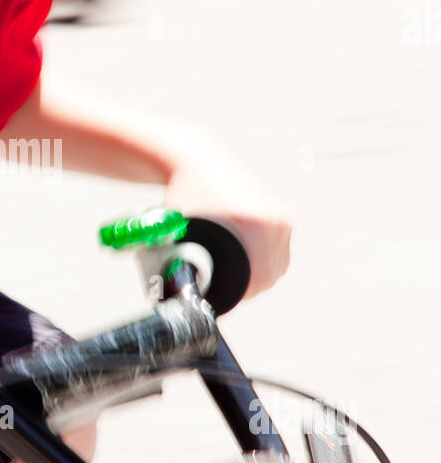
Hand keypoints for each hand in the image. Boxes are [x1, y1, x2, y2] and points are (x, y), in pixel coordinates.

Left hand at [163, 145, 291, 301]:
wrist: (197, 162)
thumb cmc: (183, 197)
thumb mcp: (179, 231)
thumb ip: (181, 265)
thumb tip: (183, 301)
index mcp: (252, 224)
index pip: (258, 279)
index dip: (240, 295)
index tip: (222, 297)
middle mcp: (272, 219)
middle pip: (270, 275)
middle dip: (249, 289)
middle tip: (226, 291)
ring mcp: (281, 216)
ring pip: (279, 265)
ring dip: (261, 276)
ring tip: (238, 280)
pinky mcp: (283, 214)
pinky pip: (282, 250)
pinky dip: (269, 261)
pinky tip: (252, 264)